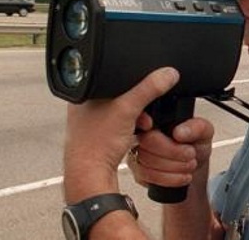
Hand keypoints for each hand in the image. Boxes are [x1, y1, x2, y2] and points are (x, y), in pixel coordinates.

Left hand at [63, 67, 179, 202]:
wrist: (90, 175)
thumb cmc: (96, 144)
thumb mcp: (128, 109)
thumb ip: (149, 89)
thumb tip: (167, 74)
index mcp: (82, 91)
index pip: (112, 76)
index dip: (131, 84)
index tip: (141, 95)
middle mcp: (82, 105)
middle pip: (119, 94)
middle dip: (135, 104)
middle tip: (141, 116)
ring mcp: (88, 121)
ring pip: (119, 110)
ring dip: (134, 117)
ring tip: (138, 126)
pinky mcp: (95, 135)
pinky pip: (117, 124)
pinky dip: (127, 128)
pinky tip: (132, 135)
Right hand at [128, 114, 214, 189]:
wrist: (195, 168)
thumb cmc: (195, 146)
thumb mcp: (204, 132)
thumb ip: (195, 128)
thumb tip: (179, 132)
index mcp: (156, 121)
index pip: (144, 123)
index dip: (151, 128)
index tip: (173, 136)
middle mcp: (142, 136)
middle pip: (147, 144)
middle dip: (173, 152)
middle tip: (191, 154)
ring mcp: (138, 155)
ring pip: (147, 162)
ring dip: (174, 167)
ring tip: (190, 165)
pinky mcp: (139, 173)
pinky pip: (148, 177)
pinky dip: (170, 179)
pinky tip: (183, 176)